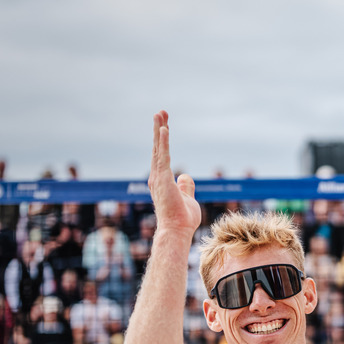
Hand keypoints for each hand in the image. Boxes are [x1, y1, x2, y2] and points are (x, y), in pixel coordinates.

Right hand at [148, 111, 200, 236]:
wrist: (176, 231)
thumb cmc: (182, 219)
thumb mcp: (187, 197)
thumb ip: (185, 186)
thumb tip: (185, 175)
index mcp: (162, 180)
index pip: (161, 155)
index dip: (163, 139)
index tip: (165, 125)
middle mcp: (156, 176)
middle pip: (157, 147)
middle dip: (159, 129)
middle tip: (161, 112)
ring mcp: (158, 178)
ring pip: (158, 149)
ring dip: (159, 130)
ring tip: (160, 114)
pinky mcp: (163, 180)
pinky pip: (163, 157)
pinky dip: (163, 143)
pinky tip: (165, 130)